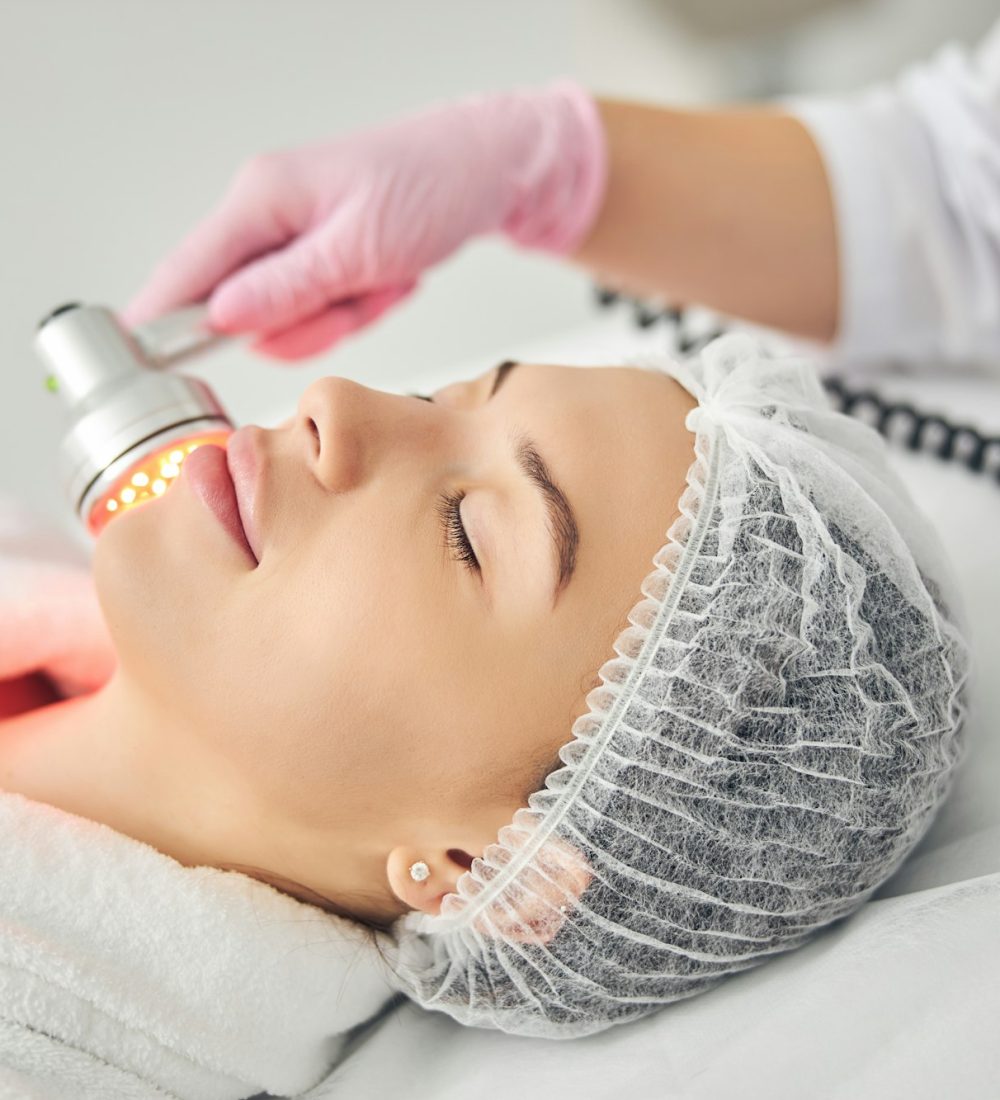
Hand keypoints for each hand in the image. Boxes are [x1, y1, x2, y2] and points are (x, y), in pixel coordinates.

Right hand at [122, 80, 605, 360]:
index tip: (148, 364)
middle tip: (354, 302)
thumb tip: (221, 318)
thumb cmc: (427, 189)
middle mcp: (270, 215)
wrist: (484, 172)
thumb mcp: (356, 251)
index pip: (189, 268)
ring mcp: (299, 237)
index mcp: (262, 199)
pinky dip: (364, 305)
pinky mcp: (325, 254)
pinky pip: (329, 308)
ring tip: (383, 280)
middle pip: (249, 308)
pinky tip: (391, 278)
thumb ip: (285, 289)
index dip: (163, 319)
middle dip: (306, 323)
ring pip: (294, 317)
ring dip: (344, 315)